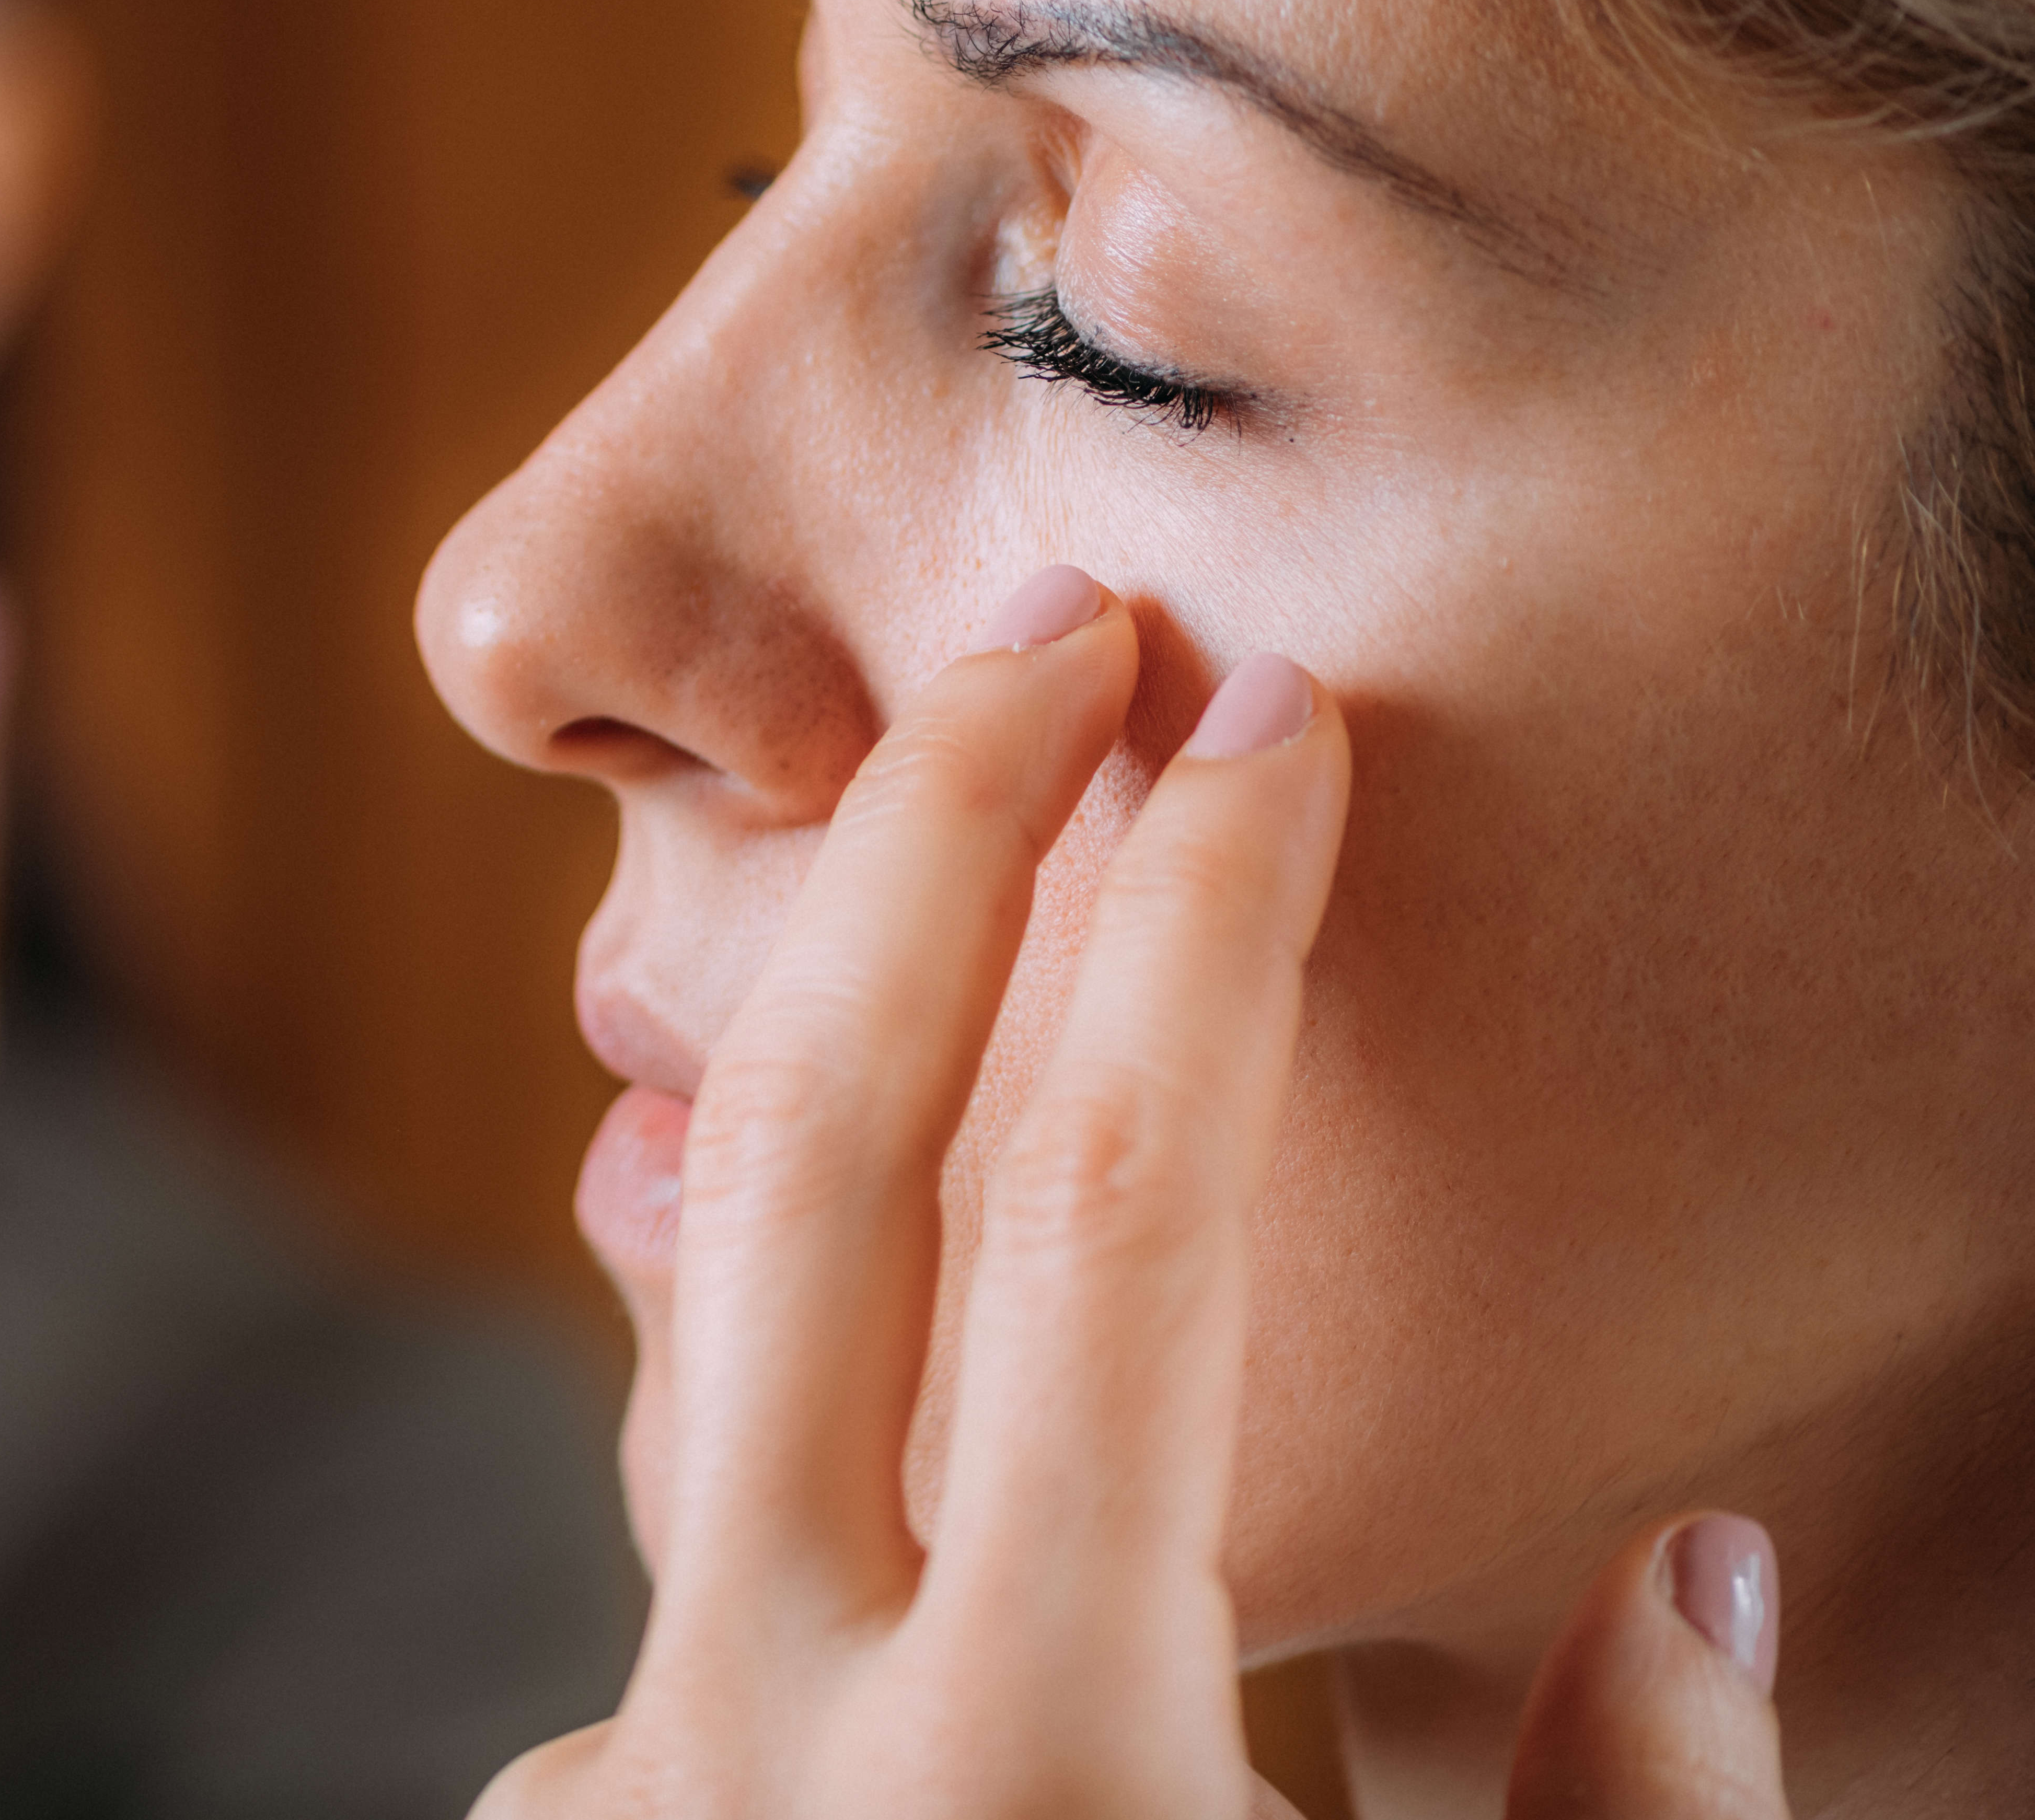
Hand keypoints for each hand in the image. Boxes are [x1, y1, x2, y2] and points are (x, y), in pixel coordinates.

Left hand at [482, 568, 1788, 1819]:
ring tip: (944, 933)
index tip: (1266, 718)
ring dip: (825, 1107)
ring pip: (708, 1328)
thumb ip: (1634, 1817)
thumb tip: (1689, 1566)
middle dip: (928, 838)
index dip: (1206, 930)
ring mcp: (637, 1783)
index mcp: (1043, 1770)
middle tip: (1038, 625)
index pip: (1118, 1219)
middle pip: (810, 1153)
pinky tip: (894, 1444)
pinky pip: (700, 1546)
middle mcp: (779, 1741)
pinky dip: (809, 1447)